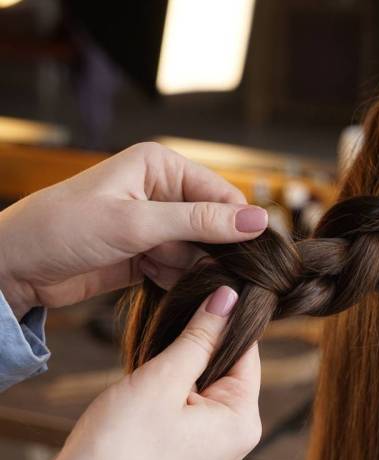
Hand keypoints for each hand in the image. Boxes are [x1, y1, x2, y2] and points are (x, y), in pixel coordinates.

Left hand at [0, 142, 267, 317]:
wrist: (13, 267)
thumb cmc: (62, 229)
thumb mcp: (136, 223)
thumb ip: (200, 222)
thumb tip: (259, 221)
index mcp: (161, 166)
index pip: (222, 194)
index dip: (239, 224)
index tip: (254, 256)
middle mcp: (162, 191)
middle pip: (214, 224)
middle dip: (212, 250)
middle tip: (207, 271)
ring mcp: (155, 224)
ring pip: (200, 250)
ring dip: (191, 268)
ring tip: (162, 271)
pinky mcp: (147, 253)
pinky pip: (181, 268)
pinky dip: (176, 279)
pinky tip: (155, 280)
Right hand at [45, 285, 261, 459]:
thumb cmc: (119, 445)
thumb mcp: (163, 379)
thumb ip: (200, 336)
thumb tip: (230, 297)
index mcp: (243, 421)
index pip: (247, 352)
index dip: (224, 320)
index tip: (203, 294)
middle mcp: (238, 437)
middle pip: (229, 368)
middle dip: (199, 348)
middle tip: (167, 335)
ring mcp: (216, 447)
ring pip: (207, 384)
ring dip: (183, 368)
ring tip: (155, 370)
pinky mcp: (193, 451)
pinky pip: (193, 405)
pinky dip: (175, 390)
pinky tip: (151, 391)